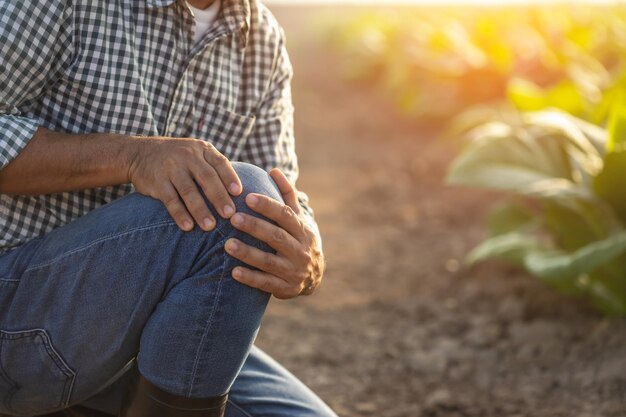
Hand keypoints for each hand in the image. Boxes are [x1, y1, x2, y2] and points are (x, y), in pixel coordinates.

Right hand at [127, 137, 240, 231]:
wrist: (139, 153)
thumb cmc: (179, 158)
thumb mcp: (197, 153)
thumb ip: (215, 167)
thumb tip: (243, 193)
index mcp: (202, 150)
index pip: (220, 163)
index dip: (230, 178)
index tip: (239, 193)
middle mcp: (187, 156)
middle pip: (206, 178)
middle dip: (219, 197)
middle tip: (230, 215)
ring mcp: (171, 168)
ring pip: (189, 191)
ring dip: (200, 210)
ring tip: (210, 226)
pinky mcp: (157, 182)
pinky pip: (170, 200)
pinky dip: (179, 214)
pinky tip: (188, 226)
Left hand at [224, 169, 324, 298]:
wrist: (314, 276)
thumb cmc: (299, 239)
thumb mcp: (297, 218)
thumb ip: (286, 195)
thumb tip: (273, 170)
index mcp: (302, 230)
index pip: (285, 215)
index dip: (268, 206)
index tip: (248, 197)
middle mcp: (301, 250)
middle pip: (277, 237)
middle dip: (255, 227)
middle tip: (232, 218)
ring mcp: (294, 271)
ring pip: (270, 262)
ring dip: (248, 253)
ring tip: (227, 245)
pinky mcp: (286, 288)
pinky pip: (266, 284)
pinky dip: (250, 278)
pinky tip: (233, 272)